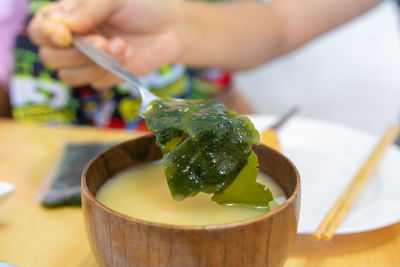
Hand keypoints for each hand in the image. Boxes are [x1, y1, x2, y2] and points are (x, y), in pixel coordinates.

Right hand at [28, 0, 182, 88]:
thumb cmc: (142, 5)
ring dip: (94, 65)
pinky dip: (109, 72)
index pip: (40, 30)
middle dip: (77, 53)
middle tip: (105, 42)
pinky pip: (93, 84)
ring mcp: (87, 61)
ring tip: (121, 47)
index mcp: (67, 15)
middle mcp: (73, 40)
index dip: (48, 35)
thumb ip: (88, 9)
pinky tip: (127, 55)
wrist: (171, 27)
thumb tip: (66, 28)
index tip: (66, 36)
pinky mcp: (104, 76)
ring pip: (68, 76)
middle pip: (50, 58)